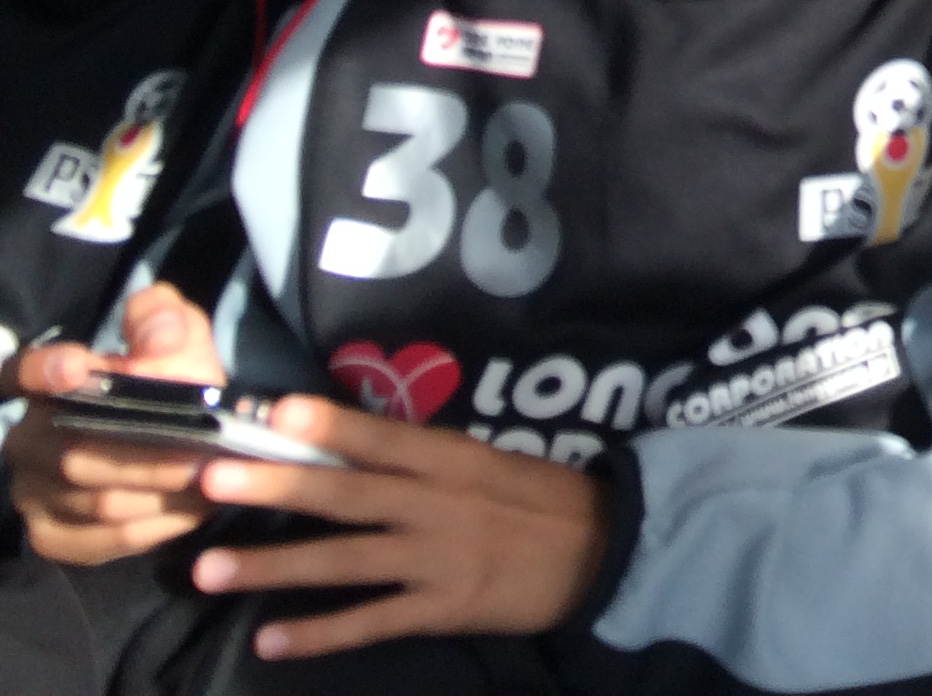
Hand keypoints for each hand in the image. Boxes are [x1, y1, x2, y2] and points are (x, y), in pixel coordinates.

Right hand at [6, 282, 225, 563]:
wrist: (172, 435)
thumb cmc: (170, 377)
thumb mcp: (175, 334)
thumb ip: (164, 321)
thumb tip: (159, 341)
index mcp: (46, 380)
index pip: (23, 372)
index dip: (44, 371)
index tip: (75, 368)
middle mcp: (26, 438)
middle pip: (79, 456)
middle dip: (150, 459)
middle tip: (204, 456)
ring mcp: (31, 490)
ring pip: (98, 503)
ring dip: (160, 496)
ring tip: (210, 482)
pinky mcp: (50, 534)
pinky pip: (103, 541)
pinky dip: (154, 528)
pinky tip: (190, 511)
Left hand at [189, 400, 605, 660]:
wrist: (604, 551)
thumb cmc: (537, 499)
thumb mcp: (486, 462)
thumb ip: (422, 459)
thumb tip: (346, 445)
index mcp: (452, 460)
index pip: (383, 437)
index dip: (331, 426)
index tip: (274, 412)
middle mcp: (439, 505)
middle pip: (347, 495)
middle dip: (276, 488)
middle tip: (211, 482)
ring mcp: (439, 560)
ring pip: (344, 562)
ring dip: (273, 567)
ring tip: (206, 571)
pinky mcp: (444, 609)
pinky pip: (371, 621)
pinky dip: (319, 633)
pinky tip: (268, 641)